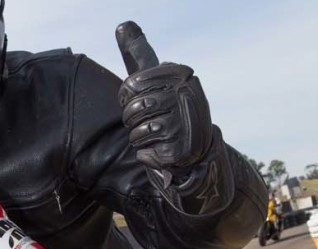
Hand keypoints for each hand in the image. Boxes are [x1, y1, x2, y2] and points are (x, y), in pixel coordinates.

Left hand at [116, 21, 212, 173]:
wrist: (195, 147)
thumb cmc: (166, 108)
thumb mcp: (154, 79)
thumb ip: (137, 55)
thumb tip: (123, 24)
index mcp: (180, 74)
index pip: (131, 86)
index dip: (127, 97)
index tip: (136, 99)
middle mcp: (187, 94)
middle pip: (134, 109)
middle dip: (132, 118)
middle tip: (146, 120)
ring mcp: (187, 122)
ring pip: (138, 132)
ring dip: (139, 137)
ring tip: (154, 134)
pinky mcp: (182, 150)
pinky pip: (144, 152)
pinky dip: (146, 153)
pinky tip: (161, 148)